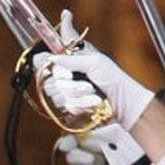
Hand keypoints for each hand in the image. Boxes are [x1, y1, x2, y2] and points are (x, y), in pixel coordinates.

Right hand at [34, 42, 153, 130]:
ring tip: (92, 91)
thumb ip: (71, 59)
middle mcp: (64, 75)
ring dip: (77, 93)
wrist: (122, 101)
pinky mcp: (70, 106)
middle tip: (83, 82)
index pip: (42, 59)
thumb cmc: (111, 77)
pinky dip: (82, 104)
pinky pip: (66, 106)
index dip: (44, 63)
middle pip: (47, 80)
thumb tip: (52, 58)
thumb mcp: (94, 61)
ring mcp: (66, 92)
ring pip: (56, 95)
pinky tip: (93, 101)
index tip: (57, 66)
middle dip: (67, 83)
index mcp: (68, 60)